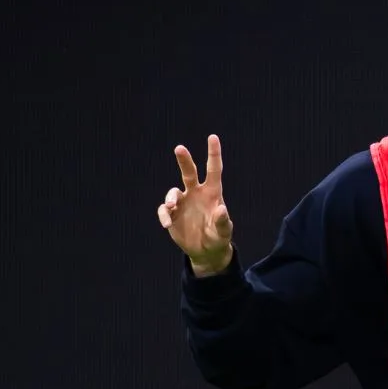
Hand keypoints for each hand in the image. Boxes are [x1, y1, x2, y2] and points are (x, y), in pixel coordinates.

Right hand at [158, 135, 233, 275]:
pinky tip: (167, 224)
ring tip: (171, 206)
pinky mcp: (172, 214)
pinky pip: (164, 210)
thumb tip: (221, 208)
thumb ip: (223, 221)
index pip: (213, 170)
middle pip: (189, 172)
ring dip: (170, 197)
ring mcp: (183, 203)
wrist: (205, 251)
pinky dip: (164, 214)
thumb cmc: (218, 238)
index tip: (213, 137)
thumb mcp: (223, 232)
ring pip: (173, 192)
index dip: (213, 154)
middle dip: (184, 160)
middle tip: (180, 148)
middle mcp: (196, 194)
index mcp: (212, 194)